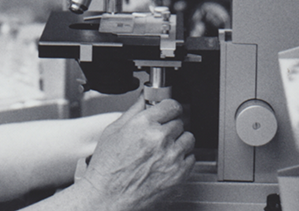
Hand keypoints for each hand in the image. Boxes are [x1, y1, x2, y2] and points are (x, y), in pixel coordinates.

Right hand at [80, 98, 194, 209]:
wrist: (109, 198)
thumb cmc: (107, 168)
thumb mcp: (113, 132)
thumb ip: (133, 112)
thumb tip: (144, 99)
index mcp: (143, 124)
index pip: (171, 105)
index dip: (168, 109)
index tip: (167, 112)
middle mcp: (159, 139)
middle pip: (179, 122)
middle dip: (169, 127)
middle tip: (158, 136)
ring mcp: (171, 157)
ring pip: (188, 139)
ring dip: (178, 142)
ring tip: (163, 150)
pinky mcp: (179, 175)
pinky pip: (191, 159)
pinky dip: (182, 160)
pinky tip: (166, 163)